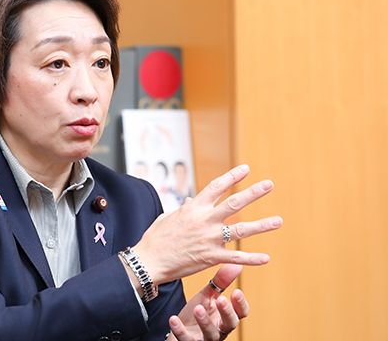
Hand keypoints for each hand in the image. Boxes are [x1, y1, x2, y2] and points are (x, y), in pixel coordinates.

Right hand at [134, 164, 282, 284]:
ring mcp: (209, 239)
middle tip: (269, 184)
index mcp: (194, 208)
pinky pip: (236, 258)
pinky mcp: (210, 257)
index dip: (232, 176)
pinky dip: (252, 259)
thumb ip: (185, 208)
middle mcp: (204, 220)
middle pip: (234, 203)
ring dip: (262, 225)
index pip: (216, 186)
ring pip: (241, 230)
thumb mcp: (169, 217)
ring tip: (278, 221)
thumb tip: (193, 200)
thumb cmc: (156, 238)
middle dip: (253, 193)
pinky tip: (266, 258)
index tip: (246, 169)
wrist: (149, 260)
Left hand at [166, 264, 247, 340]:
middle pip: (229, 324)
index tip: (237, 291)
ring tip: (198, 308)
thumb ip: (221, 282)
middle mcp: (219, 330)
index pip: (240, 313)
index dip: (240, 304)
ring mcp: (205, 338)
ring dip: (204, 321)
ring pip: (210, 333)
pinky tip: (173, 319)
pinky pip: (186, 338)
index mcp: (226, 317)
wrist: (179, 328)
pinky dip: (180, 330)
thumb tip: (236, 264)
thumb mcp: (209, 296)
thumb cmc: (198, 312)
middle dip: (226, 312)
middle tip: (221, 300)